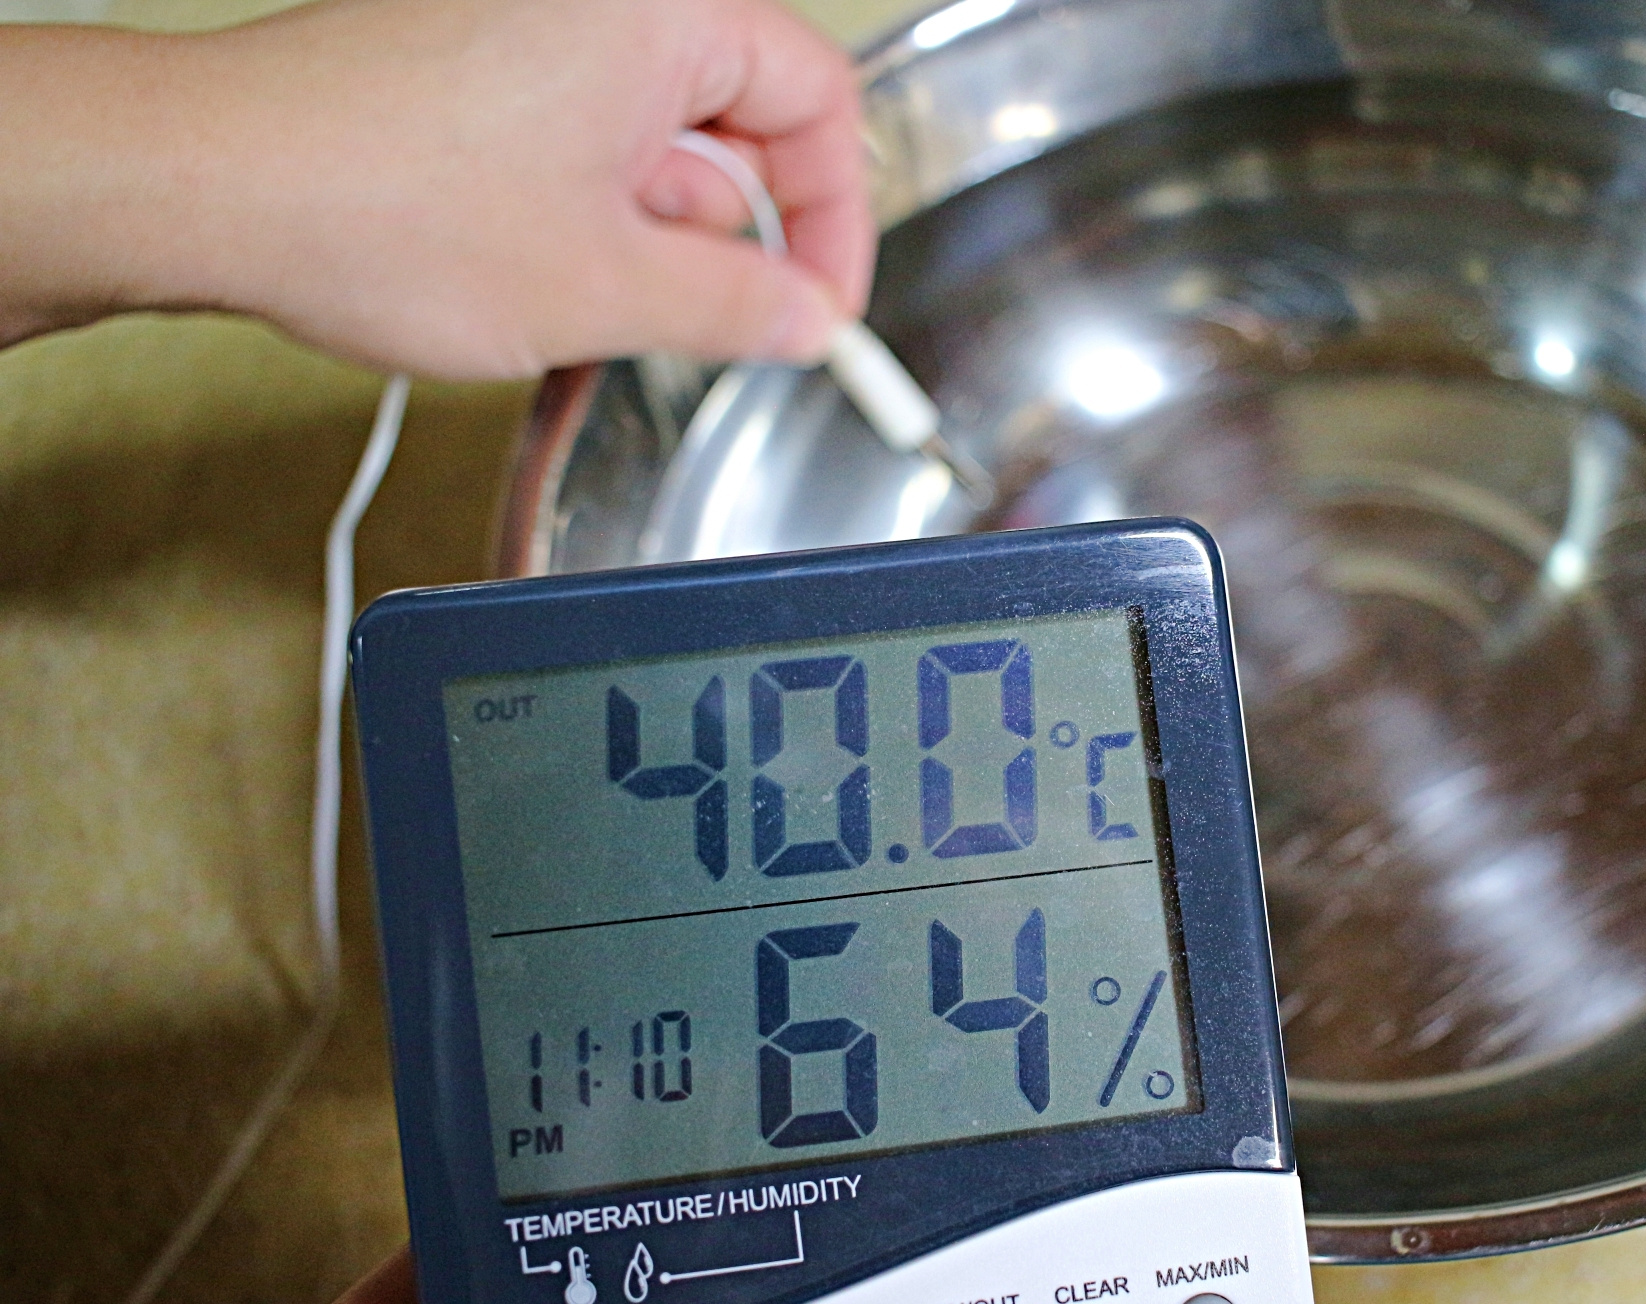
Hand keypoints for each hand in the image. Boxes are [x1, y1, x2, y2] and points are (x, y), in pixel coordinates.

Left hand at [0, 0, 873, 377]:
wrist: (206, 184)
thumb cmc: (376, 204)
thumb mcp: (605, 291)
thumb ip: (738, 311)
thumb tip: (807, 322)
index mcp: (658, 14)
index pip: (818, 100)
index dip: (837, 222)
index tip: (822, 312)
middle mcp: (601, 1)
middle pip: (742, 118)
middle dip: (736, 237)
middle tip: (713, 326)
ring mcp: (535, 24)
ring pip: (657, 137)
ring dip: (653, 233)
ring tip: (585, 298)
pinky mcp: (478, 59)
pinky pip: (584, 134)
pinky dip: (589, 210)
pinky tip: (536, 272)